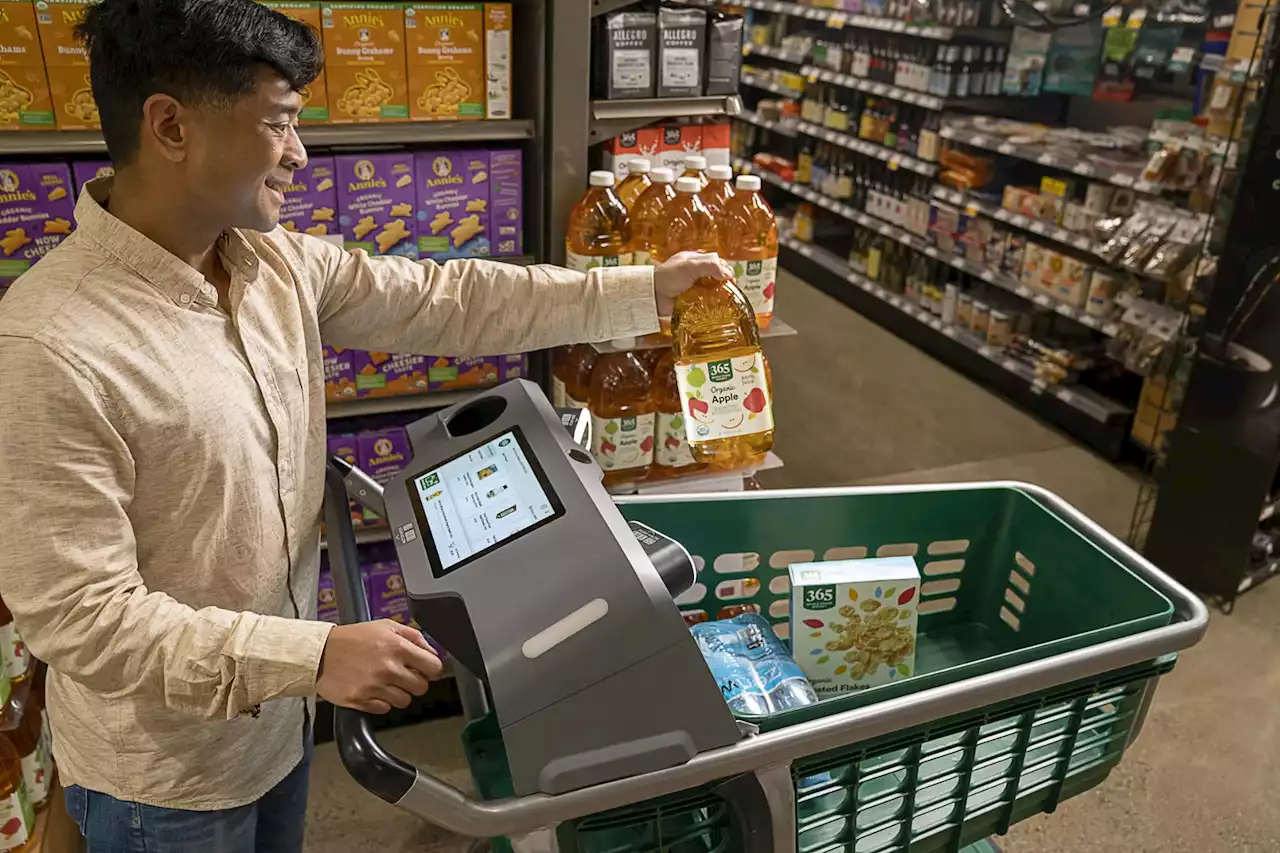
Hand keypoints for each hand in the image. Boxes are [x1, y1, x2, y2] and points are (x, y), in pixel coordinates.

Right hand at [316, 620, 443, 714]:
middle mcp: (388, 668)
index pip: (434, 667)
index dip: (432, 670)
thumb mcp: (385, 626)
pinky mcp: (361, 700)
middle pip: (421, 687)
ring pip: (404, 701)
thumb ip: (413, 636)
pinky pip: (384, 709)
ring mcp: (375, 686)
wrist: (319, 653)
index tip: (426, 670)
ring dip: (398, 693)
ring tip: (385, 682)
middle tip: (403, 675)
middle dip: (415, 682)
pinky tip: (372, 689)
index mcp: (397, 647)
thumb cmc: (351, 638)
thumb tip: (432, 652)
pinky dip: (381, 702)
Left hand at [653, 251, 733, 316]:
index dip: (725, 269)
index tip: (731, 278)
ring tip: (725, 300)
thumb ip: (710, 267)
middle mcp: (693, 273)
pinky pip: (703, 302)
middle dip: (723, 282)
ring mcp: (691, 287)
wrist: (652, 296)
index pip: (715, 262)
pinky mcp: (689, 300)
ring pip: (710, 290)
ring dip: (718, 294)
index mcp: (693, 260)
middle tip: (730, 291)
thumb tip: (728, 274)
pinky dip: (710, 304)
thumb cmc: (667, 277)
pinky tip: (716, 308)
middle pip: (714, 276)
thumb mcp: (690, 266)